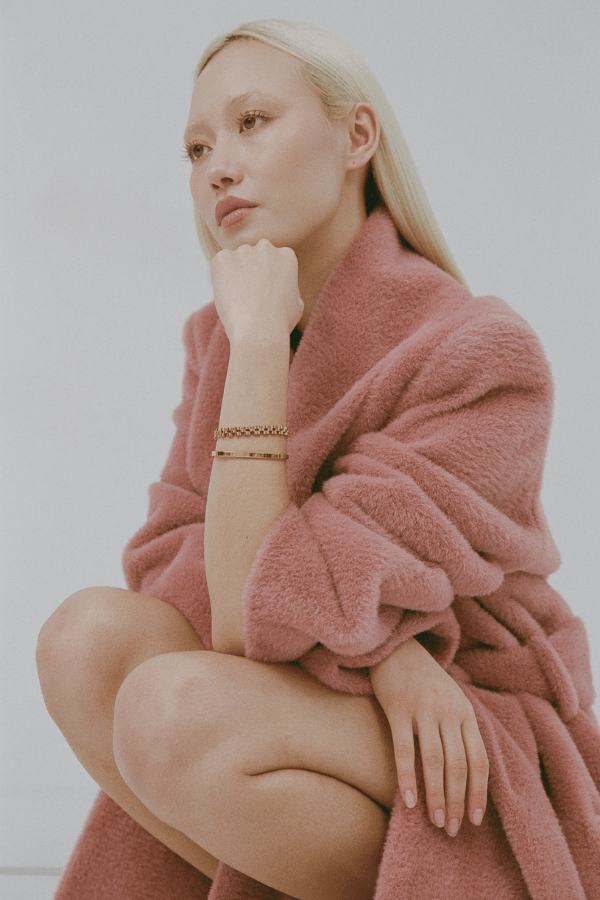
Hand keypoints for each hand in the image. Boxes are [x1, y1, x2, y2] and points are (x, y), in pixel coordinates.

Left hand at [210, 239, 303, 343]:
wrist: (259, 330)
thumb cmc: (280, 322)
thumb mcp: (297, 303)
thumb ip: (289, 286)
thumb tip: (283, 283)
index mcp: (286, 255)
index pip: (272, 259)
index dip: (266, 277)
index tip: (263, 293)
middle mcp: (266, 247)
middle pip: (253, 256)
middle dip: (250, 271)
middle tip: (248, 295)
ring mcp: (243, 251)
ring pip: (235, 260)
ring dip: (235, 275)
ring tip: (238, 299)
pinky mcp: (222, 259)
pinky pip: (219, 265)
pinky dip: (220, 278)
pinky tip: (228, 296)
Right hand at [370, 638, 488, 836]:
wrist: (397, 649)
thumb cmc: (424, 681)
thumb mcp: (451, 700)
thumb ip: (460, 730)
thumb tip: (467, 774)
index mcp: (465, 712)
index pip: (479, 760)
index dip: (479, 792)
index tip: (475, 819)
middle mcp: (448, 711)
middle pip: (458, 765)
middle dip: (458, 801)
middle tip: (453, 829)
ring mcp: (423, 709)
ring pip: (434, 761)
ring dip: (437, 796)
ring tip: (437, 822)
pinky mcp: (398, 709)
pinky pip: (404, 749)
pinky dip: (408, 778)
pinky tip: (408, 802)